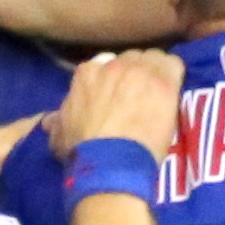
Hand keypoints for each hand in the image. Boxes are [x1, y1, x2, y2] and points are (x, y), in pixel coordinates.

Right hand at [54, 41, 183, 167]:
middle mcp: (113, 65)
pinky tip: (173, 91)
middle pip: (131, 60)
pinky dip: (174, 75)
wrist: (109, 164)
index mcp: (87, 73)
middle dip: (135, 74)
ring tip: (159, 94)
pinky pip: (174, 65)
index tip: (119, 96)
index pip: (106, 65)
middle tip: (140, 96)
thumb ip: (58, 121)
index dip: (115, 81)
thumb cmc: (83, 152)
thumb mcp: (60, 135)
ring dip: (156, 73)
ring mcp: (140, 71)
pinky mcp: (163, 82)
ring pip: (153, 59)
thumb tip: (49, 120)